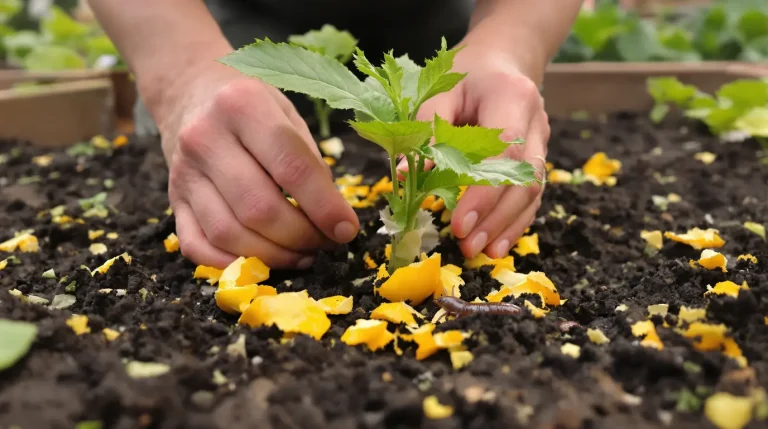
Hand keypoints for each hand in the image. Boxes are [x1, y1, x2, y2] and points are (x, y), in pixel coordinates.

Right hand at [150, 62, 359, 268]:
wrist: (191, 95)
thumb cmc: (252, 107)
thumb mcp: (288, 115)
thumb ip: (309, 163)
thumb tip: (332, 220)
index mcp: (243, 106)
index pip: (291, 168)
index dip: (324, 207)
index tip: (347, 230)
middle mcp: (205, 138)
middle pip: (259, 208)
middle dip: (302, 237)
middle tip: (326, 243)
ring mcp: (183, 172)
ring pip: (229, 233)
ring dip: (274, 256)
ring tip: (303, 254)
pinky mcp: (173, 200)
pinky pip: (197, 247)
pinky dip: (233, 263)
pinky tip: (263, 261)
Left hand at [416, 46, 548, 258]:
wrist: (503, 61)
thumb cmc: (466, 74)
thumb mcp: (440, 90)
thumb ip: (427, 129)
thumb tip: (409, 175)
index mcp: (512, 98)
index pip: (503, 154)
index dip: (483, 194)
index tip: (459, 223)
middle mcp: (535, 123)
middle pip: (524, 179)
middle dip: (495, 218)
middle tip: (466, 245)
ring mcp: (541, 143)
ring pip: (532, 193)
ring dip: (508, 227)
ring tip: (482, 254)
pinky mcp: (537, 160)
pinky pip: (531, 197)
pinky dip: (514, 223)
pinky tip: (497, 245)